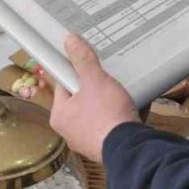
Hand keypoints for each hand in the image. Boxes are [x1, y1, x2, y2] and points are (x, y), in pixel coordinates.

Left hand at [48, 34, 139, 162]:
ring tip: (116, 95)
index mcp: (59, 115)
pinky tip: (121, 111)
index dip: (74, 71)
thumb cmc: (106, 113)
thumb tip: (69, 40)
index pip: (62, 84)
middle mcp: (67, 131)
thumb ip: (82, 60)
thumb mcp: (94, 80)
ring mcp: (84, 142)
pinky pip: (104, 126)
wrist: (129, 148)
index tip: (87, 64)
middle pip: (78, 99)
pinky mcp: (101, 148)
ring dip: (103, 103)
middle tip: (105, 80)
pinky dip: (111, 118)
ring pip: (92, 113)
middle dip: (92, 88)